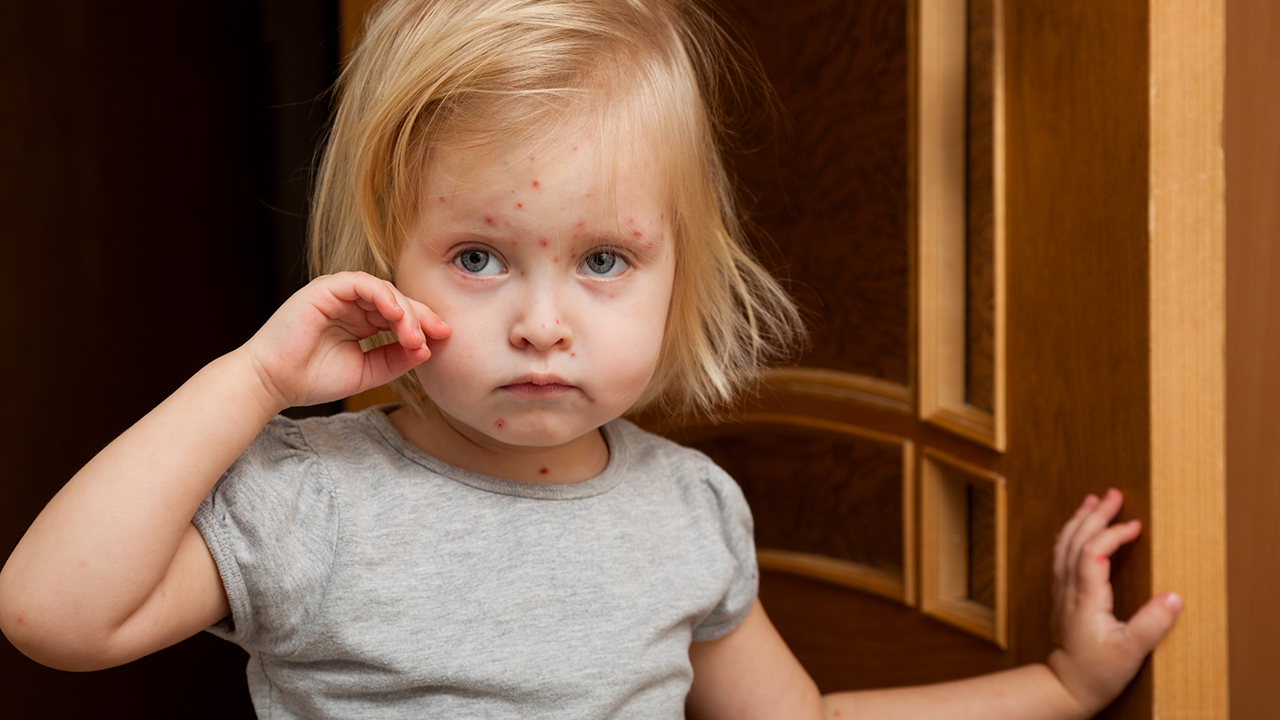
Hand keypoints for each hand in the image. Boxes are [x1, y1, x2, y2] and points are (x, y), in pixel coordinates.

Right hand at [238, 271, 450, 409]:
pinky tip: (395, 313)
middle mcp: (352, 304)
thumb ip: (396, 359)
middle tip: (437, 335)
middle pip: (398, 301)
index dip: (424, 324)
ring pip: (384, 290)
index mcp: (361, 321)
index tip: (445, 339)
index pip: (401, 316)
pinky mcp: (325, 288)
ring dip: (405, 310)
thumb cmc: (313, 379)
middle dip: (421, 317)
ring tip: (414, 334)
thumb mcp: (368, 372)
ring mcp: (339, 294)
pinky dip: (382, 295)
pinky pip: (361, 283)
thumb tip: (428, 349)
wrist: (273, 384)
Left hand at [1048, 489, 1181, 715]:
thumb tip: (1174, 597)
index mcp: (1085, 598)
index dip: (1112, 535)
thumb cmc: (1099, 671)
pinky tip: (1076, 527)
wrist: (1067, 684)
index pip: (1092, 554)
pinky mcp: (1062, 595)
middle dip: (1095, 515)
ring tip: (1093, 500)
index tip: (1135, 525)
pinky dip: (1069, 536)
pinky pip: (1061, 556)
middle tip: (1114, 494)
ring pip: (1064, 546)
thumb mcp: (1131, 652)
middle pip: (1076, 542)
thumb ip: (1152, 624)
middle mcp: (1069, 589)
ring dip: (1079, 520)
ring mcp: (1062, 591)